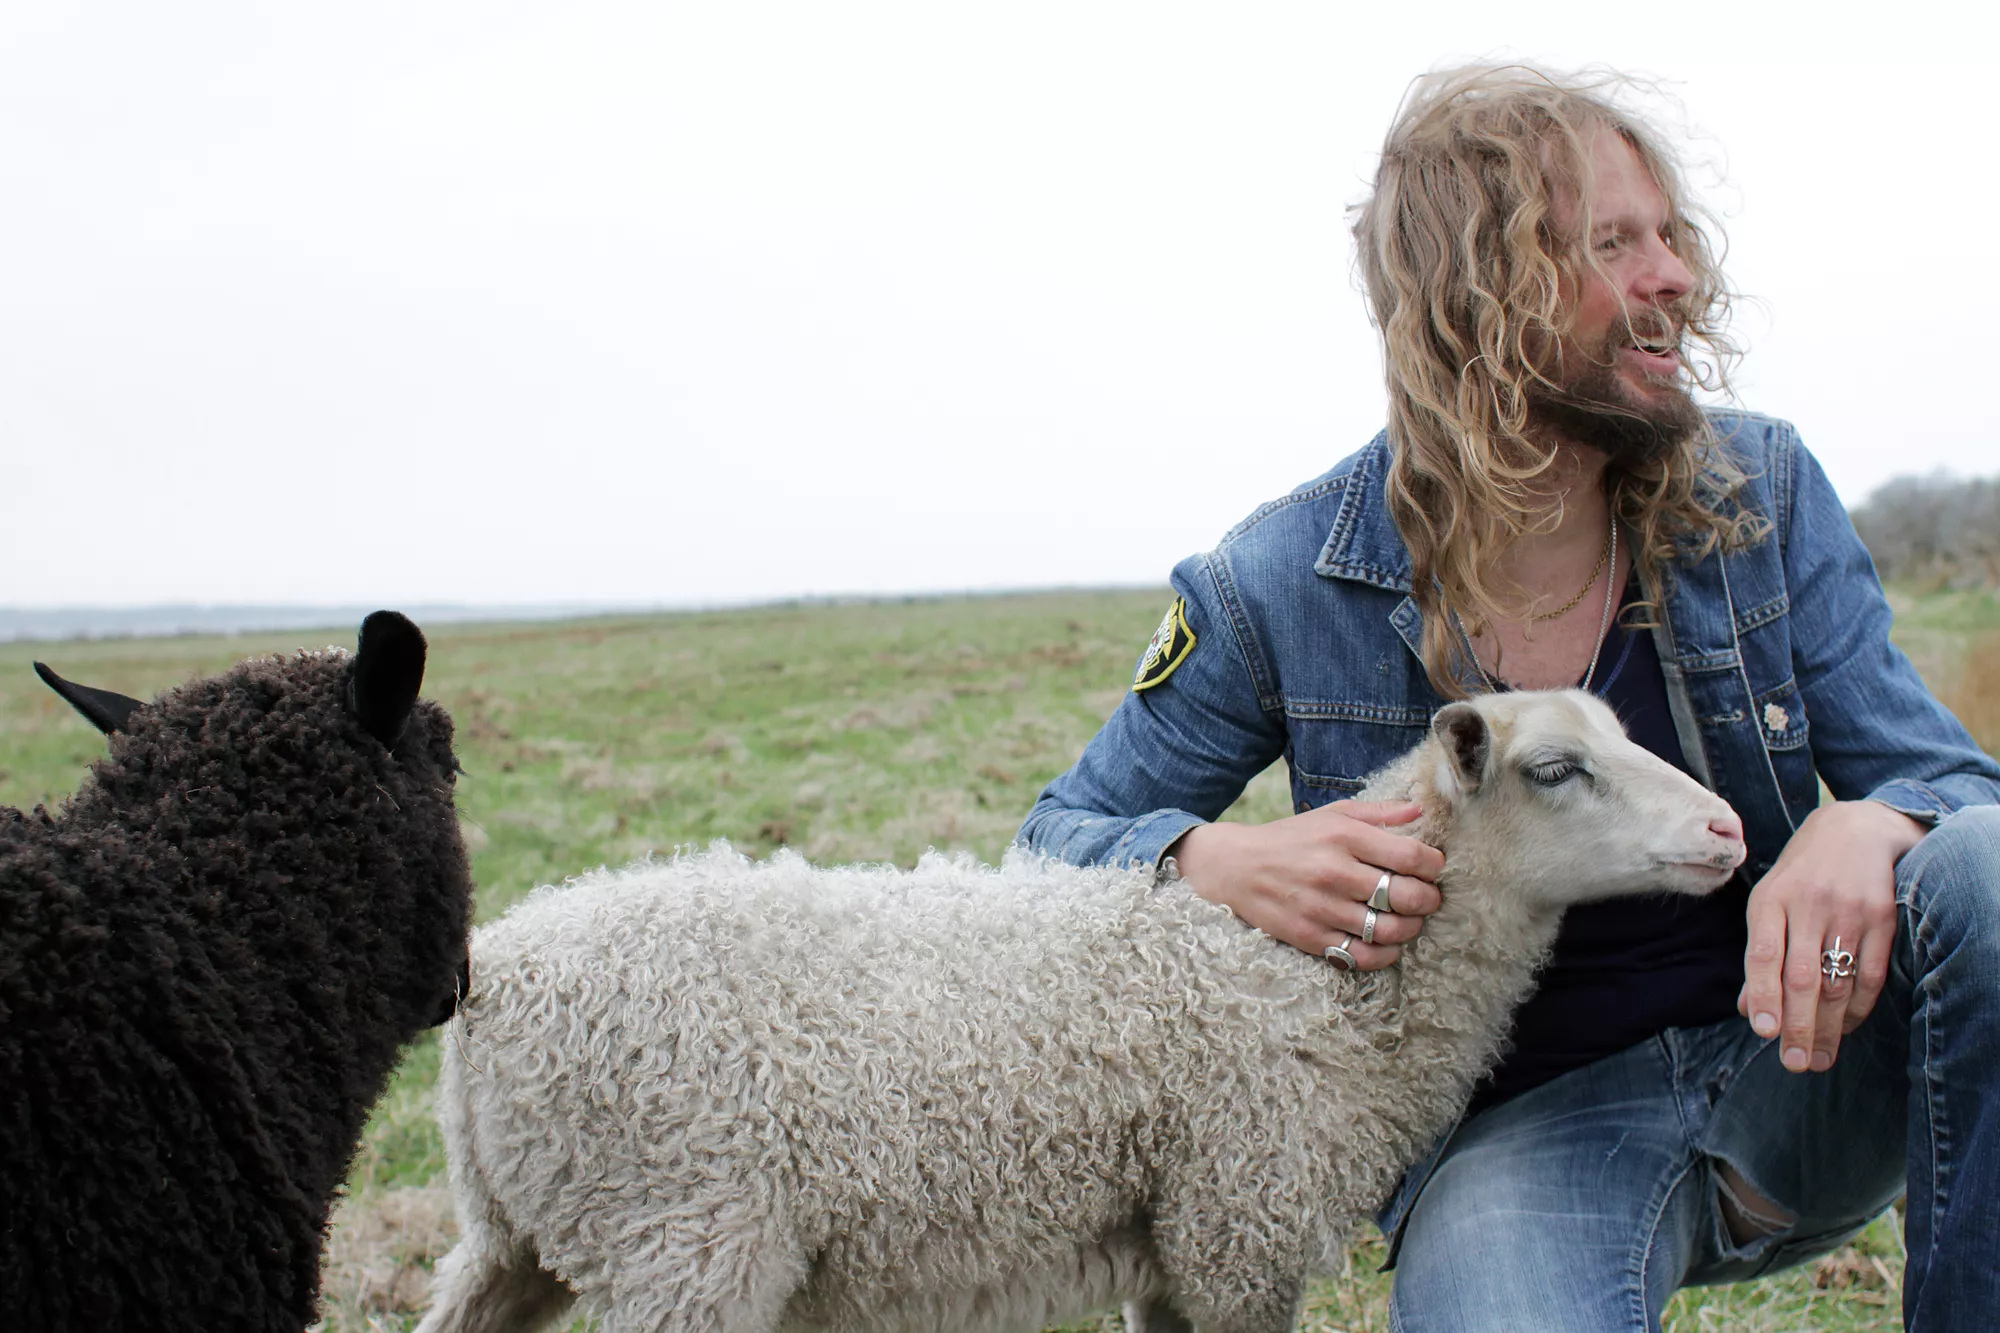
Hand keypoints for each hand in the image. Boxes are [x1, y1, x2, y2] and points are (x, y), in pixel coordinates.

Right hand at [1168, 800, 1445, 969]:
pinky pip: (1362, 956)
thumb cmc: (1290, 839)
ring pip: (1389, 930)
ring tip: (1408, 920)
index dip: (1434, 865)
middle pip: (1407, 896)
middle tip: (1428, 897)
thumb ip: (1378, 813)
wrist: (1234, 867)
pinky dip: (1384, 954)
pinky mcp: (1310, 936)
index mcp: (1343, 836)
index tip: (1433, 868)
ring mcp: (1322, 908)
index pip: (1411, 856)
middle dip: (1429, 899)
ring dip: (1411, 928)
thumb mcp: (1331, 815)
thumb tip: (1421, 811)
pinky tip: (1385, 943)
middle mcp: (1334, 872)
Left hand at [1737, 800, 1923, 1073]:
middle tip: (1794, 1063)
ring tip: (1818, 1058)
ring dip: (1828, 1027)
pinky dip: (1857, 1008)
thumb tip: (1749, 1010)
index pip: (1763, 955)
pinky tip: (1844, 1028)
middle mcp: (1809, 905)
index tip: (1765, 1032)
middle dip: (1798, 1026)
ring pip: (1837, 982)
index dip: (1763, 995)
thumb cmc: (1802, 875)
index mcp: (1771, 899)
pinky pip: (1870, 975)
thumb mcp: (1769, 902)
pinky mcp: (1883, 919)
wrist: (1855, 829)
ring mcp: (1849, 912)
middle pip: (1802, 977)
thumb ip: (1760, 953)